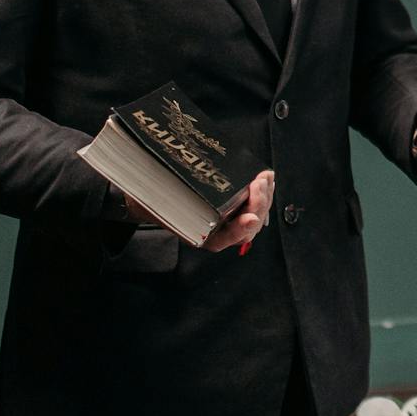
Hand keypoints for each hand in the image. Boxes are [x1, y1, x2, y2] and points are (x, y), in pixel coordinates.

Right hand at [125, 169, 274, 250]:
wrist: (150, 197)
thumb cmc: (151, 197)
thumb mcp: (151, 197)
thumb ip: (160, 195)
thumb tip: (159, 185)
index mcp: (199, 235)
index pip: (225, 238)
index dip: (239, 230)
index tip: (250, 218)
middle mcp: (216, 231)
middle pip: (247, 225)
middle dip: (258, 203)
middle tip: (260, 183)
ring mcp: (227, 220)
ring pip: (255, 215)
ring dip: (264, 196)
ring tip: (266, 177)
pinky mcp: (233, 208)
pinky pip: (253, 205)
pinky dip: (262, 192)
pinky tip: (266, 179)